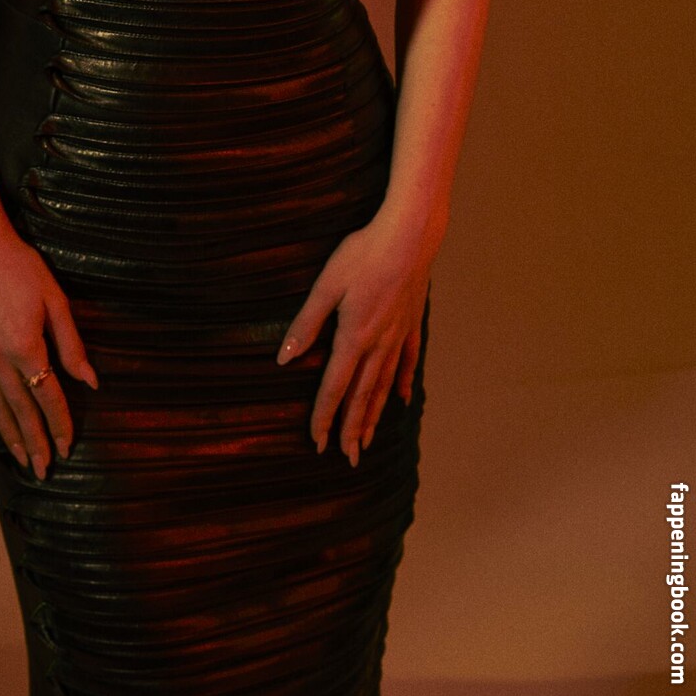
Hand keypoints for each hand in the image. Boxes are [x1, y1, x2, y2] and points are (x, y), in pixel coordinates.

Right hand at [0, 227, 97, 478]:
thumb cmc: (19, 267)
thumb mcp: (54, 299)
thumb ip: (71, 344)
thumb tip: (90, 381)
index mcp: (26, 347)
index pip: (47, 396)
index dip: (60, 424)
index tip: (68, 448)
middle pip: (20, 410)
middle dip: (34, 442)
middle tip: (43, 470)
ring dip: (9, 435)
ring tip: (19, 459)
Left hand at [276, 210, 434, 464]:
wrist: (410, 237)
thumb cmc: (363, 255)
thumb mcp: (326, 285)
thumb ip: (306, 323)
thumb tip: (284, 358)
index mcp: (353, 337)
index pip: (335, 388)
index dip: (324, 417)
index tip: (317, 443)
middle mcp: (378, 345)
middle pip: (363, 396)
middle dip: (352, 429)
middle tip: (348, 459)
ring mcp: (398, 336)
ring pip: (384, 386)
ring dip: (375, 416)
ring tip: (369, 441)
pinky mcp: (411, 323)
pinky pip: (407, 362)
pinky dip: (402, 383)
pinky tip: (402, 399)